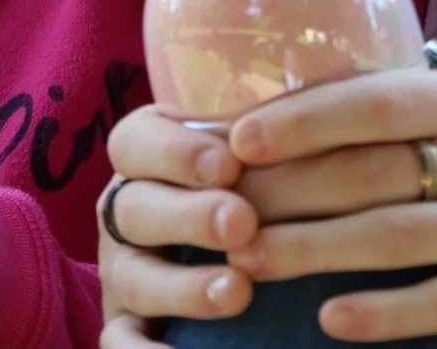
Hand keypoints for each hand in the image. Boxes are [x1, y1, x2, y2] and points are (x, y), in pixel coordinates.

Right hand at [96, 105, 258, 343]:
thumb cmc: (265, 184)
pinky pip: (120, 344)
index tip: (230, 162)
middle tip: (241, 223)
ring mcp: (124, 270)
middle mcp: (127, 209)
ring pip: (134, 278)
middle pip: (134, 208)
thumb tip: (317, 110)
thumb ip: (270, 135)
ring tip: (238, 293)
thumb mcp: (257, 153)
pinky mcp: (127, 325)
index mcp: (148, 156)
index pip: (136, 142)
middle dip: (189, 216)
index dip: (176, 152)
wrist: (249, 261)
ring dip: (183, 287)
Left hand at [220, 53, 436, 339]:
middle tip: (221, 208)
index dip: (304, 119)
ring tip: (249, 260)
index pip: (378, 100)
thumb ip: (420, 86)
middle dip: (287, 192)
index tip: (239, 137)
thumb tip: (316, 73)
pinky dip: (388, 313)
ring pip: (396, 239)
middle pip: (372, 173)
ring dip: (313, 251)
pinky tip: (332, 318)